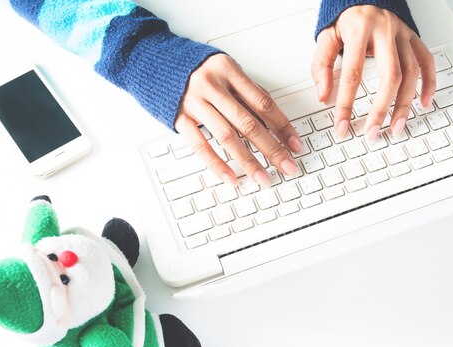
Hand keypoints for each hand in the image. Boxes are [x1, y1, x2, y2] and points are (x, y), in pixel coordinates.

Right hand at [175, 54, 301, 186]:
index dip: (283, 126)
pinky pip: (201, 146)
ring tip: (263, 177)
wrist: (157, 63)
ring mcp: (194, 103)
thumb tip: (277, 125)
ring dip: (248, 161)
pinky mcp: (180, 119)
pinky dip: (217, 164)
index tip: (296, 145)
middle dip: (272, 149)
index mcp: (228, 70)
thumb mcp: (227, 72)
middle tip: (288, 167)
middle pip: (249, 123)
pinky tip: (231, 177)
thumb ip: (248, 94)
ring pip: (227, 137)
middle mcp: (212, 85)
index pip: (263, 103)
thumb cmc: (200, 70)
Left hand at [311, 5, 435, 141]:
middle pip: (390, 76)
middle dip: (382, 109)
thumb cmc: (347, 20)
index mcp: (359, 29)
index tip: (342, 125)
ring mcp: (403, 34)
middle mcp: (385, 30)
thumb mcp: (327, 37)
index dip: (346, 104)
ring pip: (412, 72)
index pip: (353, 74)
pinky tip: (424, 103)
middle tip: (373, 132)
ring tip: (396, 127)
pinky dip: (429, 84)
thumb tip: (323, 95)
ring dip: (406, 104)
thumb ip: (321, 65)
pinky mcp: (414, 38)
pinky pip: (427, 61)